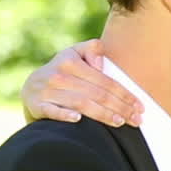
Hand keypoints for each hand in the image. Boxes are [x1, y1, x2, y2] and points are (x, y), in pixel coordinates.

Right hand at [22, 39, 142, 126]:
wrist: (31, 87)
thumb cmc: (63, 71)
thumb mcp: (75, 54)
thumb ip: (92, 49)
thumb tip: (100, 62)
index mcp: (70, 62)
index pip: (105, 81)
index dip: (124, 94)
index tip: (140, 106)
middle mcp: (59, 76)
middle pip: (97, 94)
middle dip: (120, 107)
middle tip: (136, 119)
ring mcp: (47, 91)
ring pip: (81, 104)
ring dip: (102, 114)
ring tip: (120, 122)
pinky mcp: (37, 105)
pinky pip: (53, 111)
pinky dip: (64, 115)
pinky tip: (79, 120)